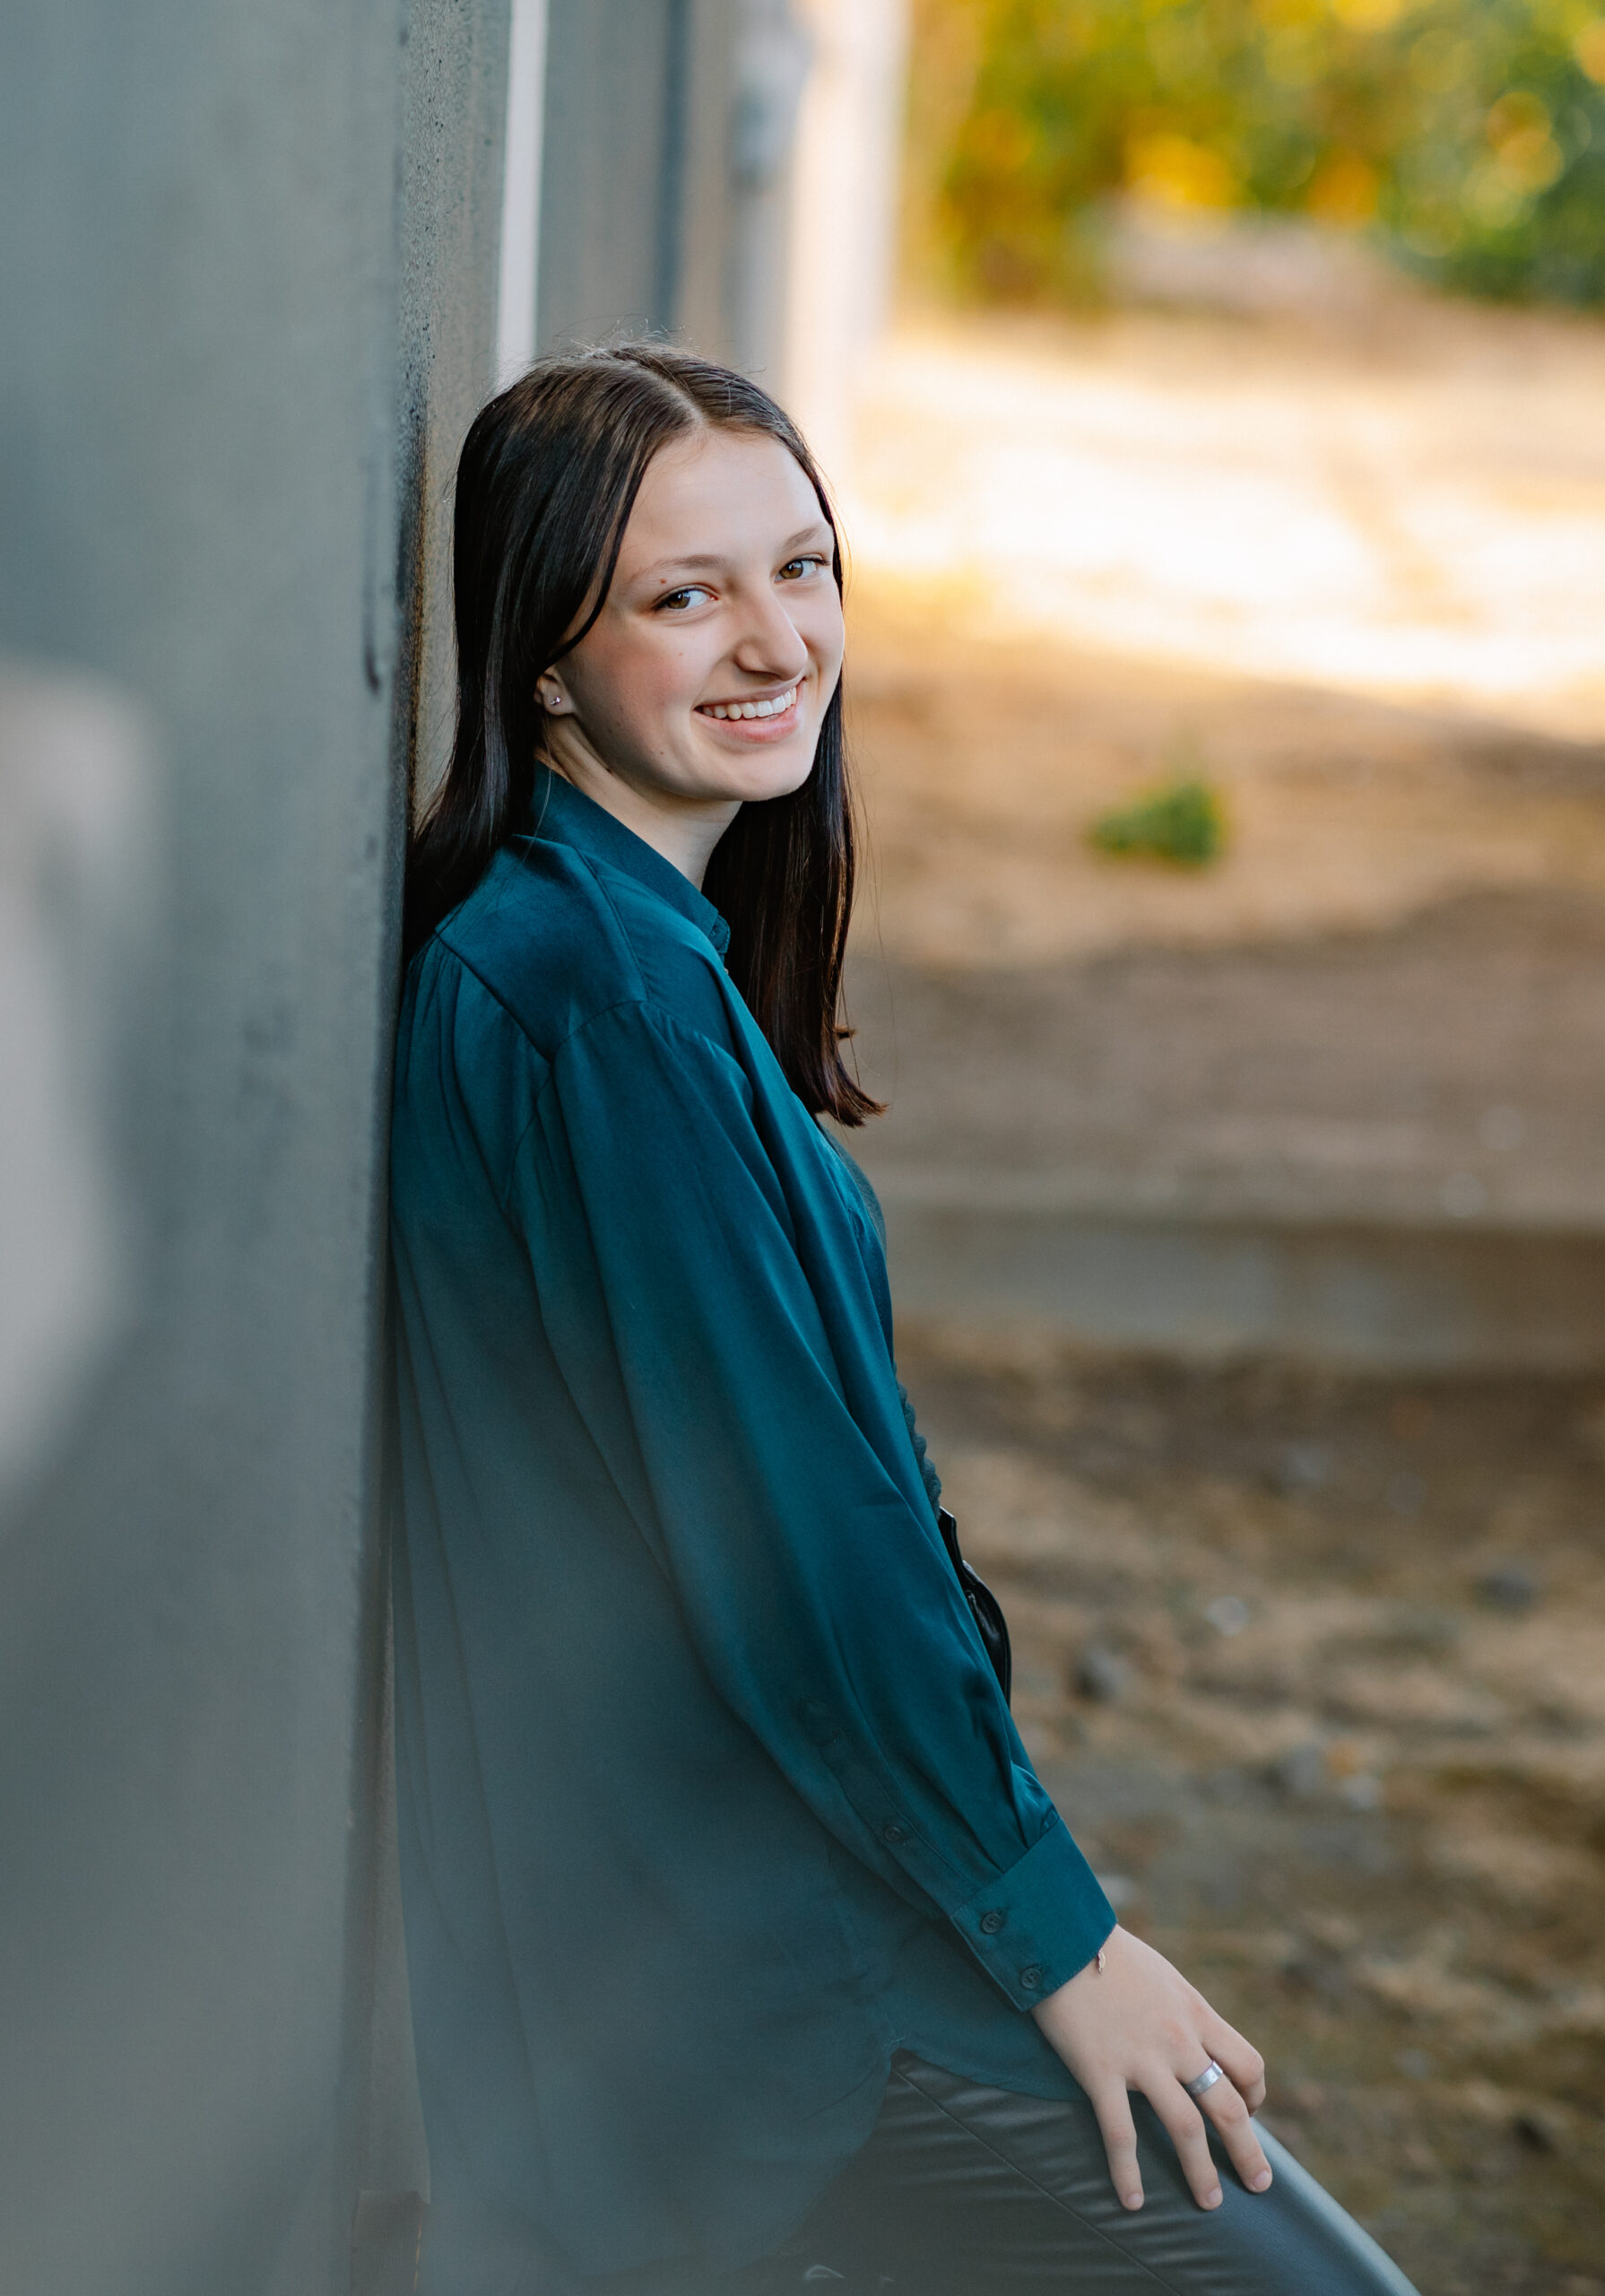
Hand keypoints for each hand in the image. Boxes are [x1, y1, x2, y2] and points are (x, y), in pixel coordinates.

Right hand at [1031, 1926, 1271, 2211]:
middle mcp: (1178, 2041)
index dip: (1255, 2095)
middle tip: (1257, 2184)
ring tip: (1208, 2203)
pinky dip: (1128, 2174)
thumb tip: (1194, 2039)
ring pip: (1185, 2128)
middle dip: (1247, 2152)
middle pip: (1229, 2107)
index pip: (1247, 2065)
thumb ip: (1181, 2012)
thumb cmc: (1109, 1952)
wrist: (1061, 1935)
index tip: (1250, 2113)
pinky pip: (1120, 2134)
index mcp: (1196, 2013)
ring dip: (1200, 2172)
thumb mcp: (1163, 1976)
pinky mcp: (1100, 2071)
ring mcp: (1141, 2060)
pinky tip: (1133, 2202)